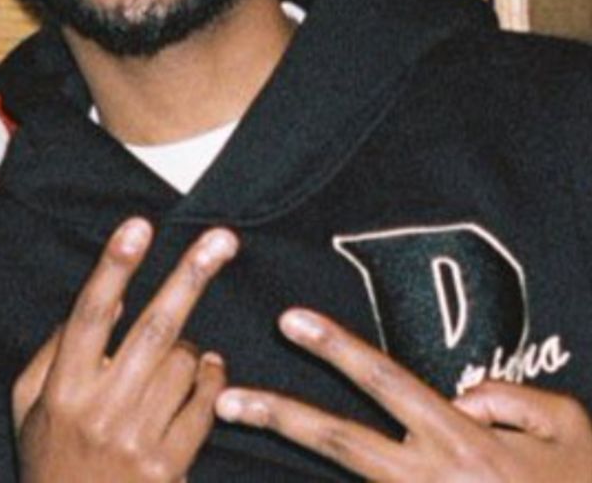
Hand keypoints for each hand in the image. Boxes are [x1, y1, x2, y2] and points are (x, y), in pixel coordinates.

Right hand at [13, 217, 237, 482]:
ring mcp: (137, 442)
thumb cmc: (49, 460)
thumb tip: (114, 294)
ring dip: (193, 346)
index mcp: (62, 390)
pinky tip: (205, 376)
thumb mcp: (29, 404)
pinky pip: (206, 404)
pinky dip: (212, 380)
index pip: (90, 315)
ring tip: (181, 353)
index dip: (114, 266)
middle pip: (154, 329)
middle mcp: (100, 412)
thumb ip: (59, 345)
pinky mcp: (168, 468)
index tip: (138, 225)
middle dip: (190, 277)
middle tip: (223, 239)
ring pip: (184, 363)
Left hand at [216, 307, 591, 481]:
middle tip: (227, 401)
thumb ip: (513, 396)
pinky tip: (299, 454)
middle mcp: (432, 479)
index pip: (386, 382)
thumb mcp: (568, 426)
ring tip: (246, 426)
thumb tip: (462, 393)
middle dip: (280, 417)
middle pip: (340, 444)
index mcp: (464, 443)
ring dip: (299, 452)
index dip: (336, 347)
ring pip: (350, 478)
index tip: (290, 318)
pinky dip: (345, 480)